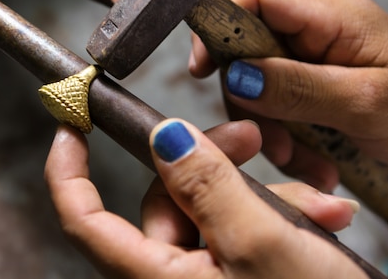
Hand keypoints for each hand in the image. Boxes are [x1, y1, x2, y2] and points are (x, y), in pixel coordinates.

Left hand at [45, 120, 364, 278]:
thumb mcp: (261, 243)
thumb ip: (208, 185)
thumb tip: (165, 137)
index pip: (84, 220)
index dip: (68, 170)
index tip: (71, 124)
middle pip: (165, 200)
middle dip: (214, 164)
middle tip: (254, 139)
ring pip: (210, 210)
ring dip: (262, 196)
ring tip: (317, 207)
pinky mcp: (234, 275)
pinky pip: (238, 231)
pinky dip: (275, 218)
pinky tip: (319, 221)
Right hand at [189, 0, 387, 186]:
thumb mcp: (366, 103)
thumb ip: (299, 87)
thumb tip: (237, 75)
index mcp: (330, 15)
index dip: (218, 25)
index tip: (202, 70)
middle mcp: (315, 27)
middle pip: (245, 45)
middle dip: (247, 99)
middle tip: (271, 143)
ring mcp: (312, 53)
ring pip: (256, 81)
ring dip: (268, 126)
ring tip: (303, 163)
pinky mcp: (311, 78)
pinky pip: (276, 101)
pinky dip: (285, 134)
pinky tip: (312, 162)